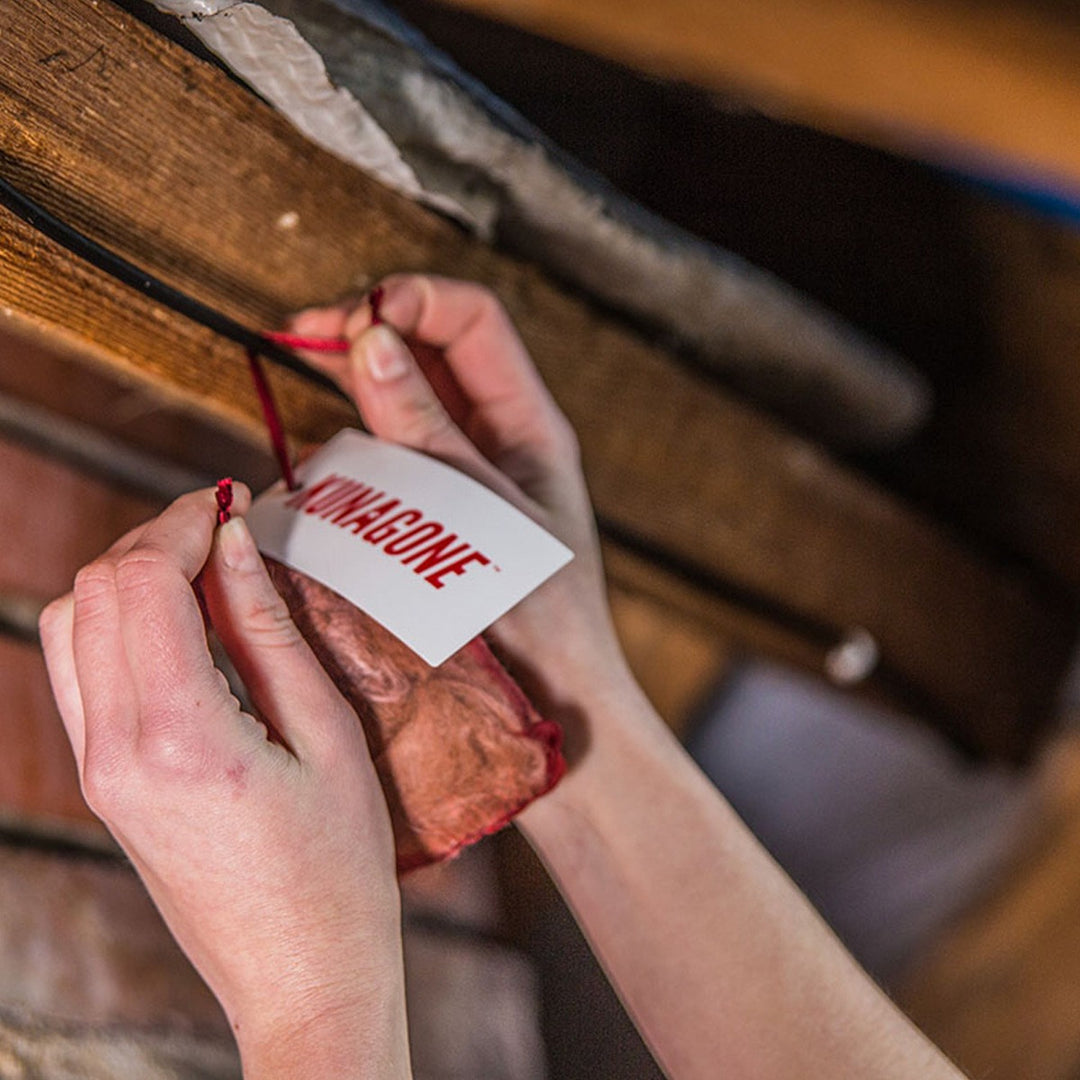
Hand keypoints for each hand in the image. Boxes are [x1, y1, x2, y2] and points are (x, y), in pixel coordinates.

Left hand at [38, 486, 409, 1078]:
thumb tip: (237, 542)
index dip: (182, 521)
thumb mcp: (327, 735)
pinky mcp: (102, 784)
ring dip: (129, 579)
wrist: (298, 972)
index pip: (141, 581)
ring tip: (204, 574)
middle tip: (225, 531)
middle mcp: (115, 749)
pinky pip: (79, 673)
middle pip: (93, 593)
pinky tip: (181, 628)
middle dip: (155, 540)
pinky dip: (117, 626)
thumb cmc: (337, 865)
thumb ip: (269, 631)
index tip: (231, 503)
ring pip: (69, 626)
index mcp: (179, 734)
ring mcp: (98, 770)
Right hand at [290, 275, 637, 758]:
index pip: (473, 321)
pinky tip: (319, 463)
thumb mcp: (478, 513)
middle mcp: (496, 444)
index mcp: (529, 427)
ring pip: (399, 403)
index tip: (354, 317)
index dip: (414, 299)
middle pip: (429, 351)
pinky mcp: (424, 519)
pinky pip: (381, 461)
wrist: (547, 709)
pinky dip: (347, 450)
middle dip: (369, 330)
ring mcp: (457, 480)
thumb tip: (373, 339)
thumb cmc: (538, 624)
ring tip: (308, 384)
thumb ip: (425, 429)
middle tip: (304, 332)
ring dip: (352, 388)